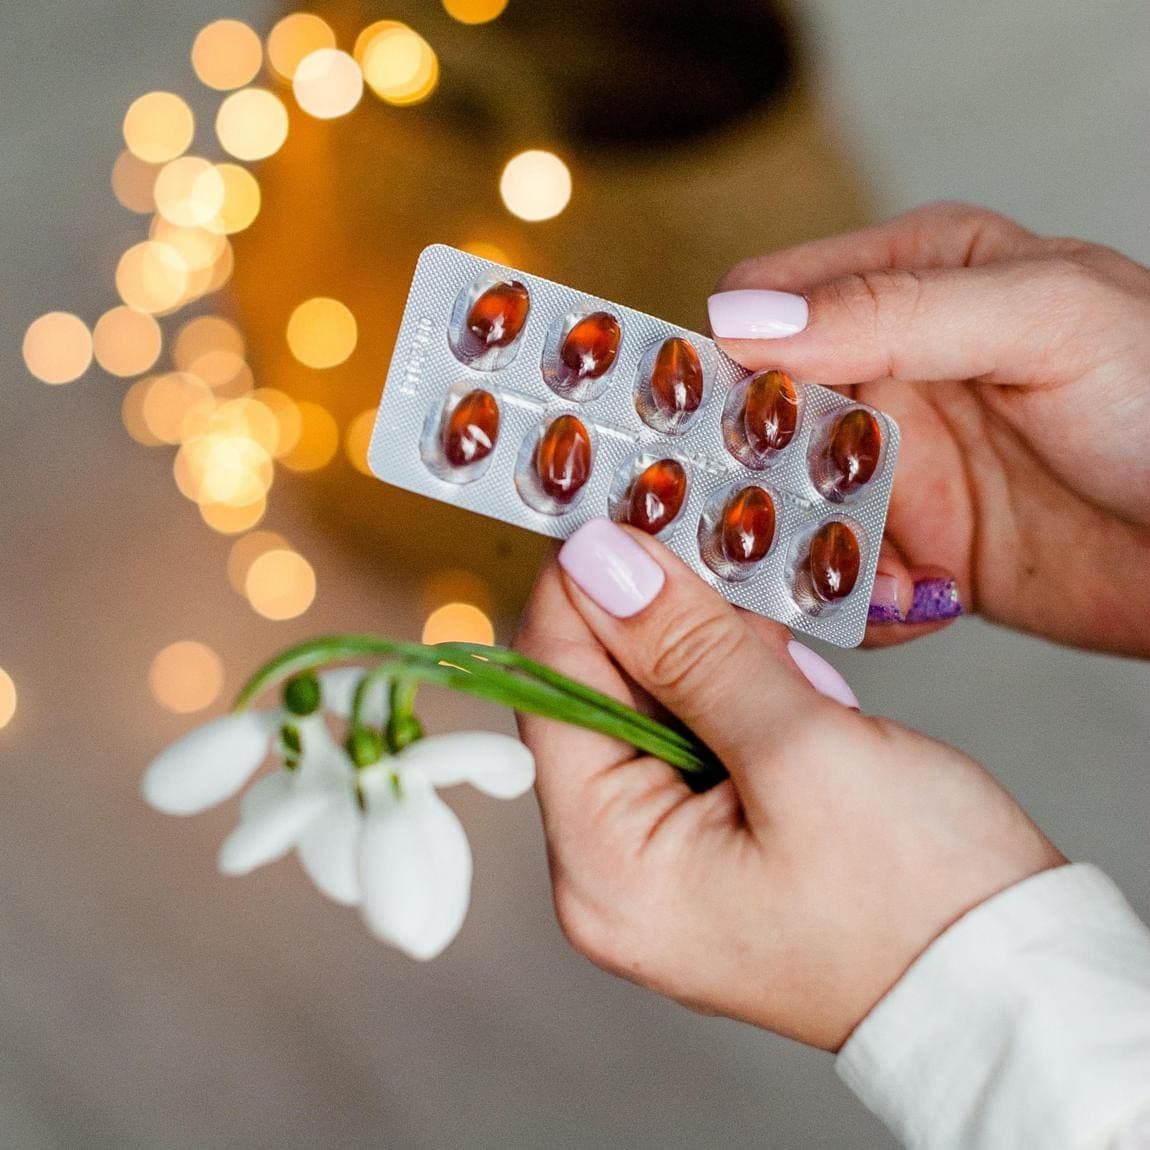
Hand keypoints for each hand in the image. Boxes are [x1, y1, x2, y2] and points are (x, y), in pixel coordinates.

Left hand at [515, 519, 1063, 1050]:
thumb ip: (691, 648)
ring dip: (706, 657)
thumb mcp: (801, 749)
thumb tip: (602, 564)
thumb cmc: (923, 898)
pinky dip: (734, 696)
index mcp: (605, 868)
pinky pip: (694, 745)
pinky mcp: (707, 852)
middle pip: (596, 701)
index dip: (581, 592)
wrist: (1013, 990)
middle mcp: (611, 877)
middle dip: (657, 623)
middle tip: (718, 558)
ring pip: (650, 713)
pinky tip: (787, 682)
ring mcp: (659, 870)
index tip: (619, 513)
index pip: (552, 691)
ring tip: (777, 643)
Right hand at [709, 201, 1149, 655]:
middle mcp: (890, 370)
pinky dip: (855, 601)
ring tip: (878, 576)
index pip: (763, 307)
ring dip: (803, 552)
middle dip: (743, 477)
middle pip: (757, 420)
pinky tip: (915, 603)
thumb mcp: (1040, 320)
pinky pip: (839, 575)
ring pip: (785, 509)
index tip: (683, 425)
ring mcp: (900, 464)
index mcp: (910, 282)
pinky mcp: (917, 547)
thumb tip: (744, 318)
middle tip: (748, 522)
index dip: (714, 363)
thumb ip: (893, 311)